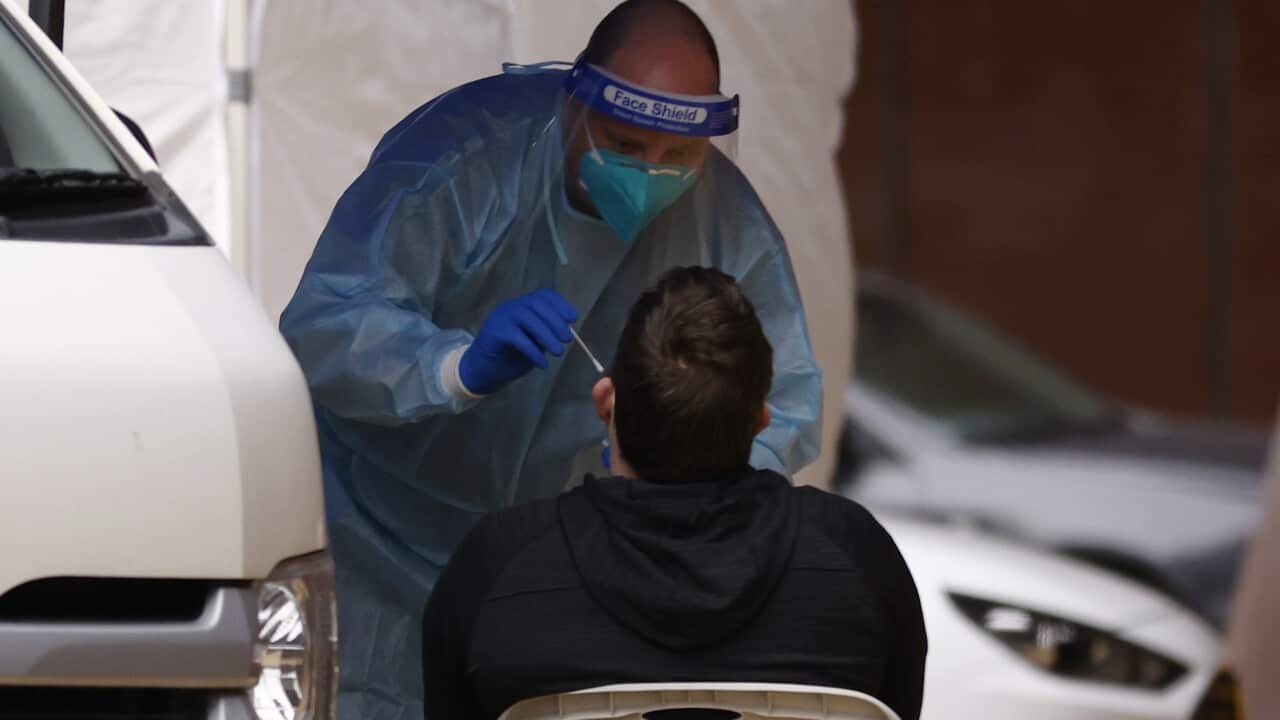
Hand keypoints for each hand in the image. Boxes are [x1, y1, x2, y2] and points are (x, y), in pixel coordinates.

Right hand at [459, 289, 577, 394]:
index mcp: (522, 306)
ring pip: (527, 319)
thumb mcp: (534, 343)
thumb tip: (567, 332)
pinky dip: (533, 351)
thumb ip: (546, 334)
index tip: (573, 318)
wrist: (482, 371)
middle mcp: (511, 307)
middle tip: (567, 339)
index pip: (543, 295)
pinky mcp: (493, 331)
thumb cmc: (511, 357)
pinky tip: (542, 364)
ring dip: (546, 336)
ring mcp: (500, 317)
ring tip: (558, 352)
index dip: (560, 304)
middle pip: (536, 304)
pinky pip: (517, 337)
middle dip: (555, 321)